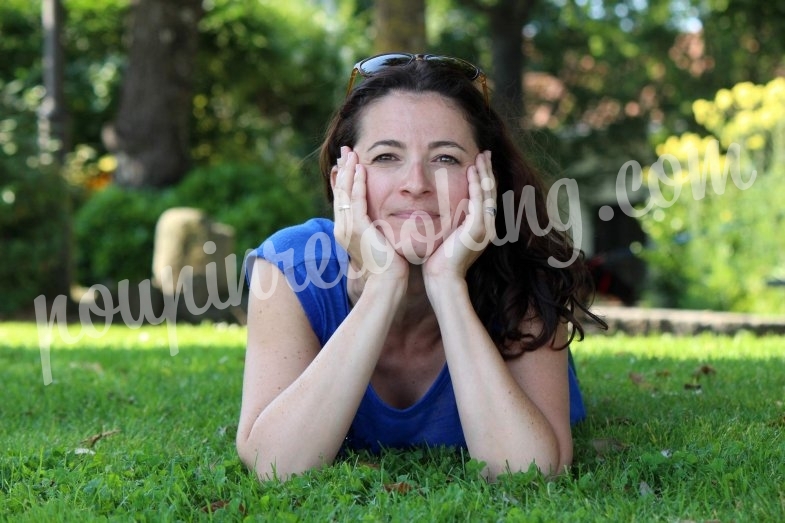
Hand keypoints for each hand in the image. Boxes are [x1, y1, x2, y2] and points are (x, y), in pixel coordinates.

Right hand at [332, 146, 408, 282]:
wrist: (387, 283)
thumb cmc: (388, 270)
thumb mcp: (380, 245)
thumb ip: (378, 232)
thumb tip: (384, 224)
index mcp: (346, 233)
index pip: (342, 200)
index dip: (344, 181)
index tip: (347, 164)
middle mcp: (342, 229)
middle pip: (339, 192)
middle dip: (342, 170)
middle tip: (345, 151)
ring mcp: (347, 228)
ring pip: (344, 192)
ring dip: (348, 170)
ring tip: (350, 152)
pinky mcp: (357, 228)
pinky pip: (355, 199)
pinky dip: (357, 183)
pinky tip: (361, 169)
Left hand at [423, 150, 496, 281]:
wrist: (443, 279)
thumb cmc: (439, 261)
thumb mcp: (447, 236)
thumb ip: (451, 222)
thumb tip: (442, 209)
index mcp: (482, 228)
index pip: (486, 198)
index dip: (484, 179)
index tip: (479, 163)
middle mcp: (488, 226)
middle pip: (491, 192)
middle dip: (488, 171)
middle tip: (485, 153)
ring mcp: (485, 227)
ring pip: (488, 193)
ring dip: (484, 173)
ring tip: (481, 156)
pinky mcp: (477, 228)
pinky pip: (480, 200)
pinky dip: (476, 184)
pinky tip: (472, 170)